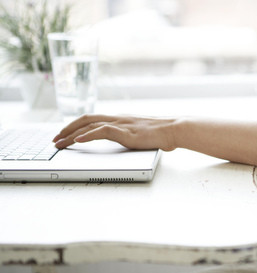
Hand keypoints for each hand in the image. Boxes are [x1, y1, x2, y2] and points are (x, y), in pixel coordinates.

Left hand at [53, 114, 176, 150]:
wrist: (174, 130)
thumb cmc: (162, 134)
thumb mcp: (141, 135)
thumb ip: (130, 136)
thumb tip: (127, 143)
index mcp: (120, 119)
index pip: (92, 119)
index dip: (75, 126)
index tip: (65, 135)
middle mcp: (117, 119)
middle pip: (85, 119)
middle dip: (67, 129)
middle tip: (55, 140)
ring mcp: (121, 124)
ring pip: (89, 125)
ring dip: (71, 134)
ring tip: (60, 142)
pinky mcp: (126, 132)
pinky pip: (102, 131)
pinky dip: (88, 135)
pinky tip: (79, 140)